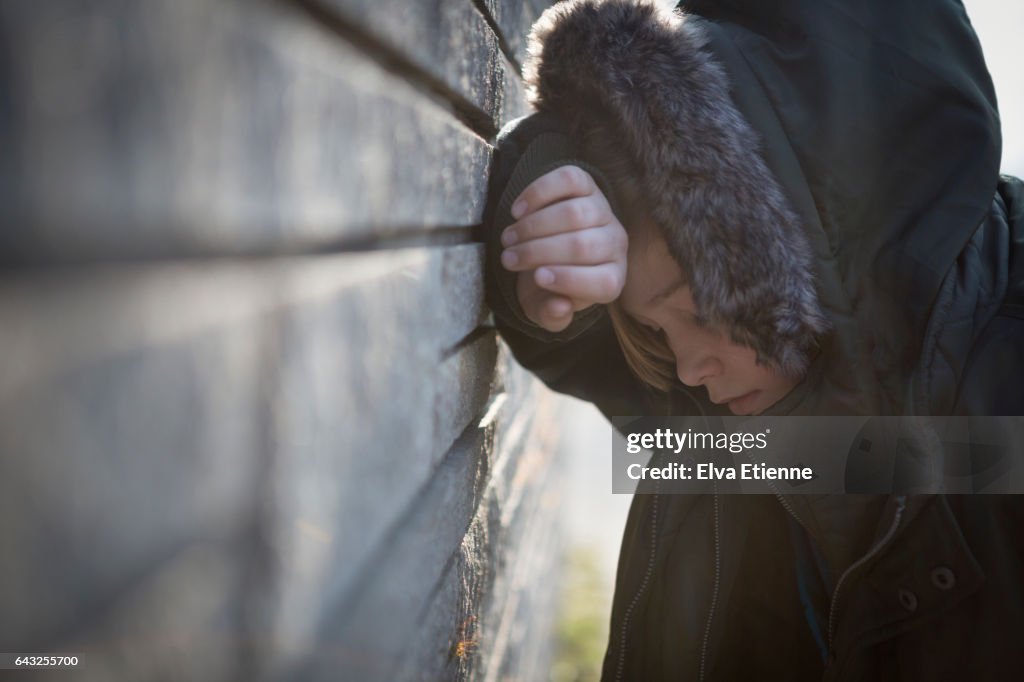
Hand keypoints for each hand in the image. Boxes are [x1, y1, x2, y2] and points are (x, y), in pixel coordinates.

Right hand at [500, 166, 628, 331]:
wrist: (548, 251)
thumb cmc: (548, 285)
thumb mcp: (546, 309)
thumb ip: (552, 316)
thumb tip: (559, 306)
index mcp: (612, 279)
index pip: (602, 282)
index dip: (570, 280)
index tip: (537, 278)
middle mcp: (615, 244)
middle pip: (583, 245)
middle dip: (539, 252)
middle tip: (508, 259)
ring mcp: (603, 211)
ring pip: (574, 213)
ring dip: (533, 226)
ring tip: (508, 239)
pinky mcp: (587, 185)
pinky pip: (568, 180)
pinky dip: (539, 192)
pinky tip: (518, 211)